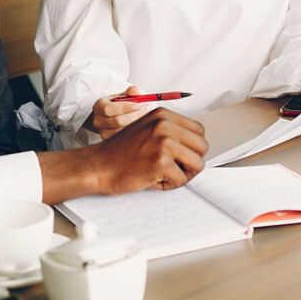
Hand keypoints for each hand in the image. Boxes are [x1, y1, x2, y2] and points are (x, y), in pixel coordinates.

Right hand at [89, 86, 151, 138]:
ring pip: (122, 131)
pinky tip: (142, 126)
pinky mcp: (110, 141)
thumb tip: (135, 90)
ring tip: (146, 117)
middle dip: (135, 115)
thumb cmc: (118, 105)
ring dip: (137, 124)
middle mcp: (98, 121)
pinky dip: (135, 132)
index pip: (108, 109)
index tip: (139, 105)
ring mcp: (103, 133)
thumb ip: (129, 93)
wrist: (110, 118)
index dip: (124, 107)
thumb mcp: (122, 96)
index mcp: (99, 106)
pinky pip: (124, 139)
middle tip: (147, 109)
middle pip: (117, 121)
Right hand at [91, 108, 206, 194]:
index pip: (199, 130)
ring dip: (183, 174)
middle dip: (191, 162)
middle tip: (173, 169)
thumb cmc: (121, 153)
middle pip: (202, 147)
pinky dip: (169, 185)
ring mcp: (163, 141)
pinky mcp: (161, 161)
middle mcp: (164, 124)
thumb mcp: (147, 130)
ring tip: (163, 174)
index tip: (179, 156)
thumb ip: (170, 131)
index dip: (192, 147)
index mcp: (163, 114)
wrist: (98, 166)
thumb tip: (198, 144)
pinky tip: (153, 179)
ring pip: (198, 164)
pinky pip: (182, 180)